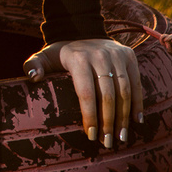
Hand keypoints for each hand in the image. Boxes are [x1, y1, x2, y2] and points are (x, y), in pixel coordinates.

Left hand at [23, 38, 142, 148]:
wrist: (81, 30)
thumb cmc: (61, 53)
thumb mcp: (44, 56)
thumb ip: (33, 65)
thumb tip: (33, 77)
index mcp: (77, 58)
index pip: (86, 92)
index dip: (89, 115)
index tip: (90, 135)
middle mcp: (99, 56)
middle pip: (108, 95)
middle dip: (108, 122)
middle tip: (107, 142)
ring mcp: (116, 55)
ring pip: (124, 91)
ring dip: (124, 117)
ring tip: (121, 137)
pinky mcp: (129, 56)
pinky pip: (136, 83)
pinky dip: (138, 103)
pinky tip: (136, 121)